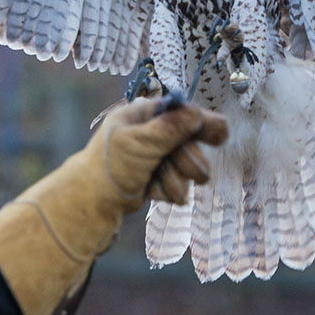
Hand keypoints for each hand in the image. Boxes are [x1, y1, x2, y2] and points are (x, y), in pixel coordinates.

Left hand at [85, 98, 227, 212]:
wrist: (94, 203)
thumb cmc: (111, 166)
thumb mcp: (141, 142)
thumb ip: (171, 128)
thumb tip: (197, 113)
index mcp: (146, 114)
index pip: (184, 112)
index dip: (205, 123)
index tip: (221, 136)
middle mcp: (153, 133)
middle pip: (193, 144)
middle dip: (188, 161)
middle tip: (182, 167)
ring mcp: (157, 156)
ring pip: (189, 169)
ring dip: (176, 180)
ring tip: (156, 182)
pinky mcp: (159, 178)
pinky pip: (179, 185)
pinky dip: (166, 190)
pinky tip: (150, 191)